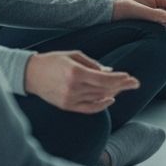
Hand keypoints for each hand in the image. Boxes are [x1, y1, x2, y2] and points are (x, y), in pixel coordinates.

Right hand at [23, 50, 138, 112]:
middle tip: (135, 83)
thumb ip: (93, 64)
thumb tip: (110, 71)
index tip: (132, 78)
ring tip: (124, 88)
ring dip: (113, 93)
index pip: (104, 79)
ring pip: (98, 98)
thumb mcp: (74, 55)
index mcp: (75, 72)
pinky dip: (101, 105)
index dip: (120, 79)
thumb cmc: (53, 61)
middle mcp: (73, 88)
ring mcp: (70, 99)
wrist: (31, 74)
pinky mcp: (66, 106)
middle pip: (104, 89)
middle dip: (122, 86)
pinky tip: (110, 100)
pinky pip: (88, 109)